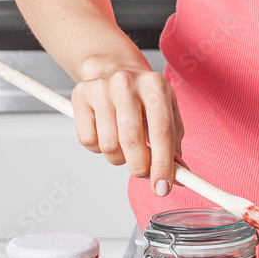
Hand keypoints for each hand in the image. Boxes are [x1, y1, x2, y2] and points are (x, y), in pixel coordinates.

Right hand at [71, 68, 183, 197]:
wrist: (113, 69)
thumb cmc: (144, 99)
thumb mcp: (167, 115)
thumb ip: (174, 148)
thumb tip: (178, 180)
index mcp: (156, 86)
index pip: (161, 132)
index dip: (163, 165)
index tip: (162, 188)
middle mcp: (127, 83)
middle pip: (131, 142)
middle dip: (139, 167)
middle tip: (143, 171)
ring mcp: (101, 88)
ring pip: (108, 146)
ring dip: (118, 158)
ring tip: (124, 146)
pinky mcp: (80, 96)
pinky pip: (88, 141)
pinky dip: (98, 149)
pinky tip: (106, 134)